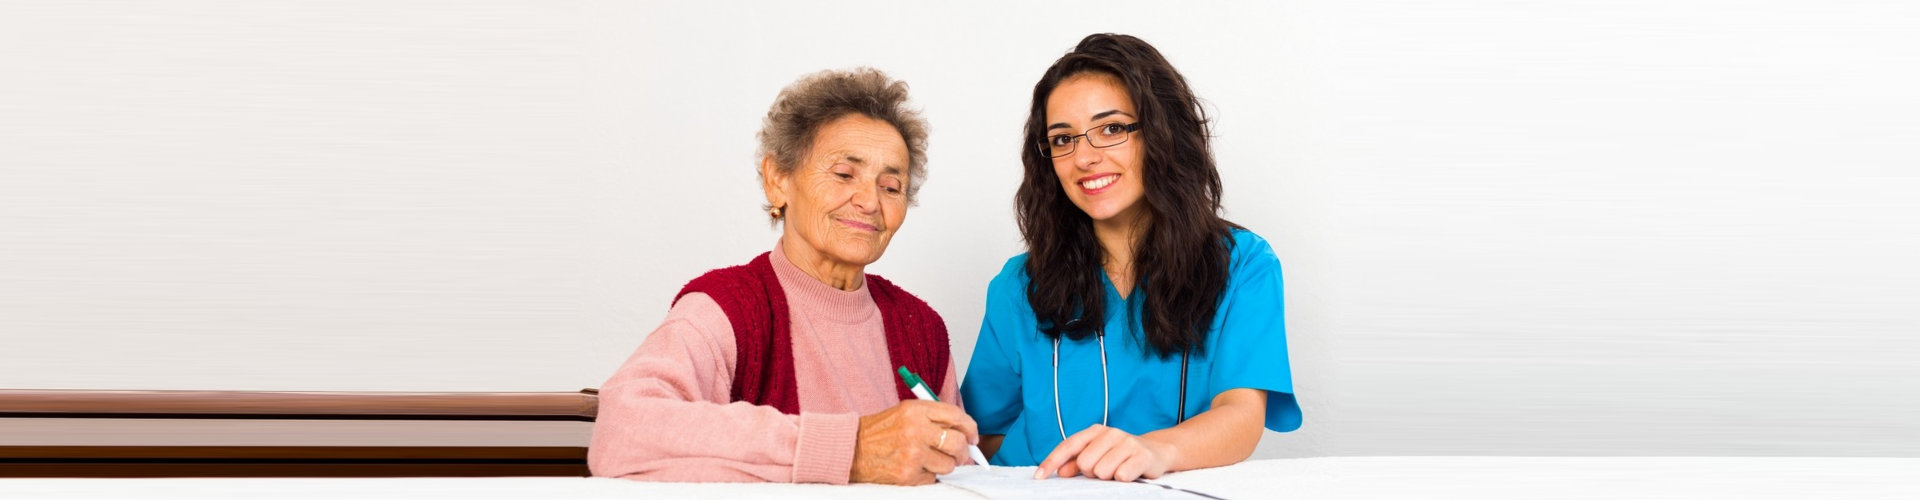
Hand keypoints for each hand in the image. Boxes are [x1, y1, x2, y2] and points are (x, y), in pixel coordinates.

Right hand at [850, 400, 979, 484]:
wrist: (852, 449)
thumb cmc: (880, 431)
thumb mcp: (905, 412)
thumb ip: (933, 418)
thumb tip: (964, 433)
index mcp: (916, 411)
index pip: (956, 416)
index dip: (970, 428)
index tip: (972, 436)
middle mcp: (916, 430)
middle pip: (957, 443)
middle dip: (963, 451)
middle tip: (960, 454)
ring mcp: (913, 454)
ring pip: (949, 464)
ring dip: (944, 465)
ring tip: (930, 460)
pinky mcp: (908, 474)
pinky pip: (933, 478)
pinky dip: (929, 475)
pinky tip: (916, 468)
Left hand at [1034, 424, 1176, 481]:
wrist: (1157, 452)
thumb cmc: (1122, 455)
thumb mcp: (1098, 455)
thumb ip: (1077, 463)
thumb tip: (1061, 471)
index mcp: (1095, 432)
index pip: (1068, 446)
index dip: (1051, 462)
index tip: (1039, 477)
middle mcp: (1110, 433)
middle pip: (1084, 463)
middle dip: (1092, 473)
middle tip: (1106, 470)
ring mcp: (1127, 442)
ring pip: (1102, 471)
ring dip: (1109, 477)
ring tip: (1119, 470)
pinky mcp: (1142, 455)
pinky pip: (1121, 475)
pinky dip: (1123, 479)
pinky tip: (1129, 472)